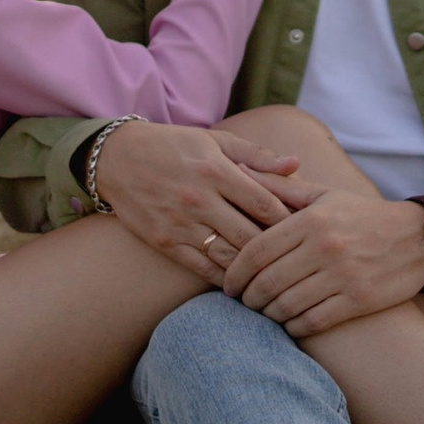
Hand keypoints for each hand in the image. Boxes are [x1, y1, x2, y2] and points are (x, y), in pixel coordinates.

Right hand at [88, 120, 306, 282]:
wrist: (118, 158)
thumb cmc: (174, 146)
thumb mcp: (216, 141)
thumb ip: (257, 155)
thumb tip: (296, 165)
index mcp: (216, 170)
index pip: (264, 203)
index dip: (289, 220)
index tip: (305, 229)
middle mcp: (200, 199)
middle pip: (251, 235)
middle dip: (277, 249)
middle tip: (297, 258)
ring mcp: (181, 223)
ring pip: (229, 257)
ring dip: (254, 268)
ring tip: (275, 273)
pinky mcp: (165, 242)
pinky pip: (203, 269)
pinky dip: (226, 279)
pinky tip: (243, 281)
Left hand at [220, 187, 423, 338]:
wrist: (419, 238)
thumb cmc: (363, 216)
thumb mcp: (324, 195)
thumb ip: (280, 187)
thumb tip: (239, 170)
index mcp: (312, 220)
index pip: (258, 251)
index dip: (236, 271)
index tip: (228, 283)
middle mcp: (325, 248)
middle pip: (268, 281)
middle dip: (248, 297)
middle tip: (242, 301)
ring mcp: (342, 276)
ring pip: (287, 305)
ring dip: (268, 314)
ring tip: (263, 312)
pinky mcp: (358, 300)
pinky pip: (312, 321)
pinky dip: (293, 326)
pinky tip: (289, 322)